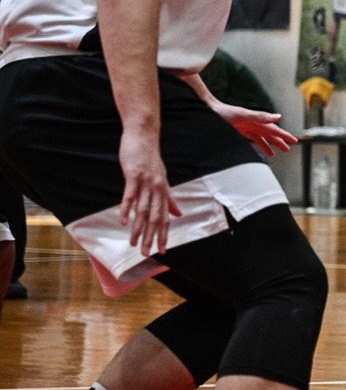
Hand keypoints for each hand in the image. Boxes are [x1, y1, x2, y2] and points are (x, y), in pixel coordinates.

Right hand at [118, 129, 181, 257]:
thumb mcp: (162, 179)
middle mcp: (157, 189)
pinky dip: (126, 209)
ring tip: (133, 243)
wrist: (143, 136)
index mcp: (163, 191)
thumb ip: (169, 198)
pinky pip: (130, 196)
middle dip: (151, 237)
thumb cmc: (150, 158)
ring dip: (138, 228)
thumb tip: (179, 214)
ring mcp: (146, 183)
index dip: (164, 234)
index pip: (165, 217)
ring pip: (143, 210)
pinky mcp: (133, 176)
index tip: (163, 250)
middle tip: (147, 254)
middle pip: (155, 217)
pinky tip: (123, 221)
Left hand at [211, 102, 297, 156]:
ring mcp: (247, 127)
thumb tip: (279, 117)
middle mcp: (253, 123)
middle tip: (288, 149)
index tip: (294, 140)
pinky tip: (260, 150)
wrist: (208, 111)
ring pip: (262, 137)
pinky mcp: (240, 131)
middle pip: (270, 134)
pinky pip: (252, 139)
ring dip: (269, 144)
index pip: (274, 129)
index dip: (284, 135)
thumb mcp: (243, 114)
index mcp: (257, 119)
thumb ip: (261, 116)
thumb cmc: (224, 112)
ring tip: (276, 153)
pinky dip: (258, 144)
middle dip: (279, 141)